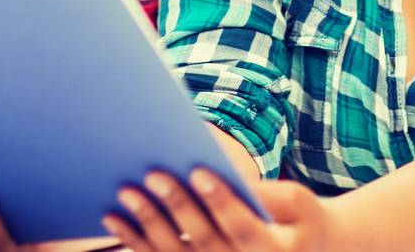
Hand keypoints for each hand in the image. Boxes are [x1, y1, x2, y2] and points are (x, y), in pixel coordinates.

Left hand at [105, 168, 334, 251]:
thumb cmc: (298, 219)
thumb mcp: (299, 202)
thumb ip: (271, 195)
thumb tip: (234, 180)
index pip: (241, 227)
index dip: (220, 200)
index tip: (199, 171)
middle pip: (204, 242)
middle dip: (177, 206)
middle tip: (154, 174)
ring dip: (147, 226)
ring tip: (126, 193)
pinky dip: (136, 241)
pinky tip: (115, 218)